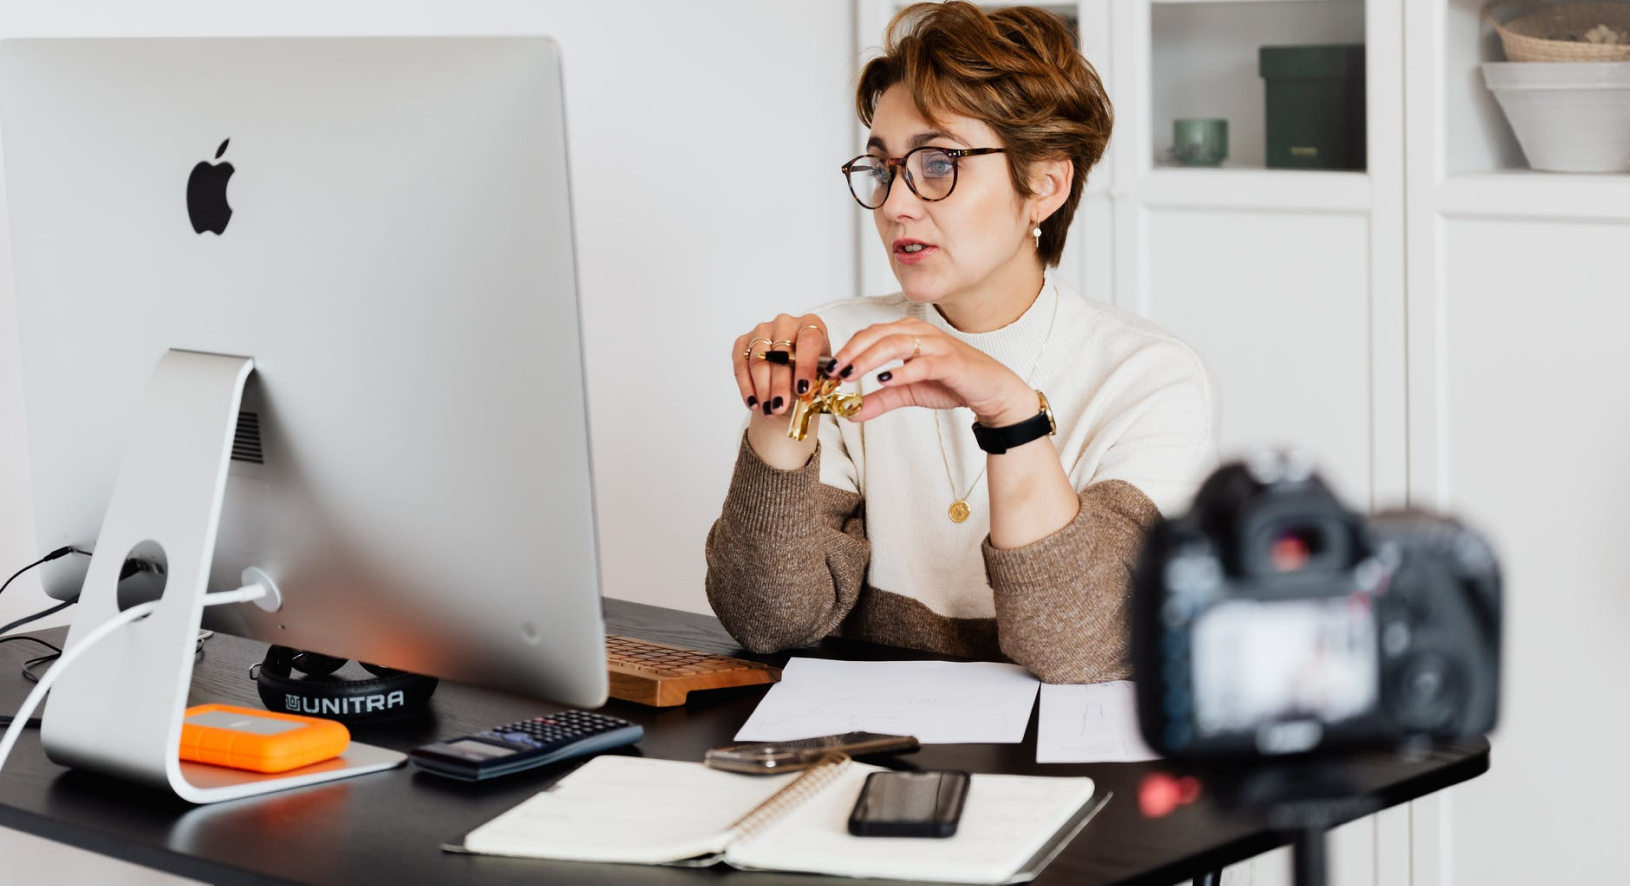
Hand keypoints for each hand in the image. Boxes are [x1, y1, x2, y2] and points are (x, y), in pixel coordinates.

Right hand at [731, 313, 828, 421]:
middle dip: (779, 384)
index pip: (809, 340)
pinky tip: (753, 403)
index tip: (803, 388)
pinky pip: (741, 364)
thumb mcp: (820, 375)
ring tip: (768, 410)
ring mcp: (762, 330)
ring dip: (762, 388)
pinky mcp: (743, 342)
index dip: (805, 365)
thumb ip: (820, 379)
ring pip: (759, 360)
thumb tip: (819, 386)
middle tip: (780, 407)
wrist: (790, 375)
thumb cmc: (808, 372)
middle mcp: (785, 323)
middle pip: (780, 353)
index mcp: (810, 324)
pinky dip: (746, 386)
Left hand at [826, 317, 1038, 426]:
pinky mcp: (951, 362)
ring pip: (895, 343)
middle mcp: (920, 332)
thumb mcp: (909, 393)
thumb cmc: (952, 383)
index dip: (847, 349)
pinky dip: (901, 371)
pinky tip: (884, 380)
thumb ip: (880, 400)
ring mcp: (936, 345)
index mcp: (908, 333)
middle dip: (851, 352)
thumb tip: (851, 413)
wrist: (992, 392)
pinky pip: (922, 363)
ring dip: (869, 358)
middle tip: (833, 371)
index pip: (870, 333)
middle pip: (877, 334)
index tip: (828, 369)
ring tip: (850, 374)